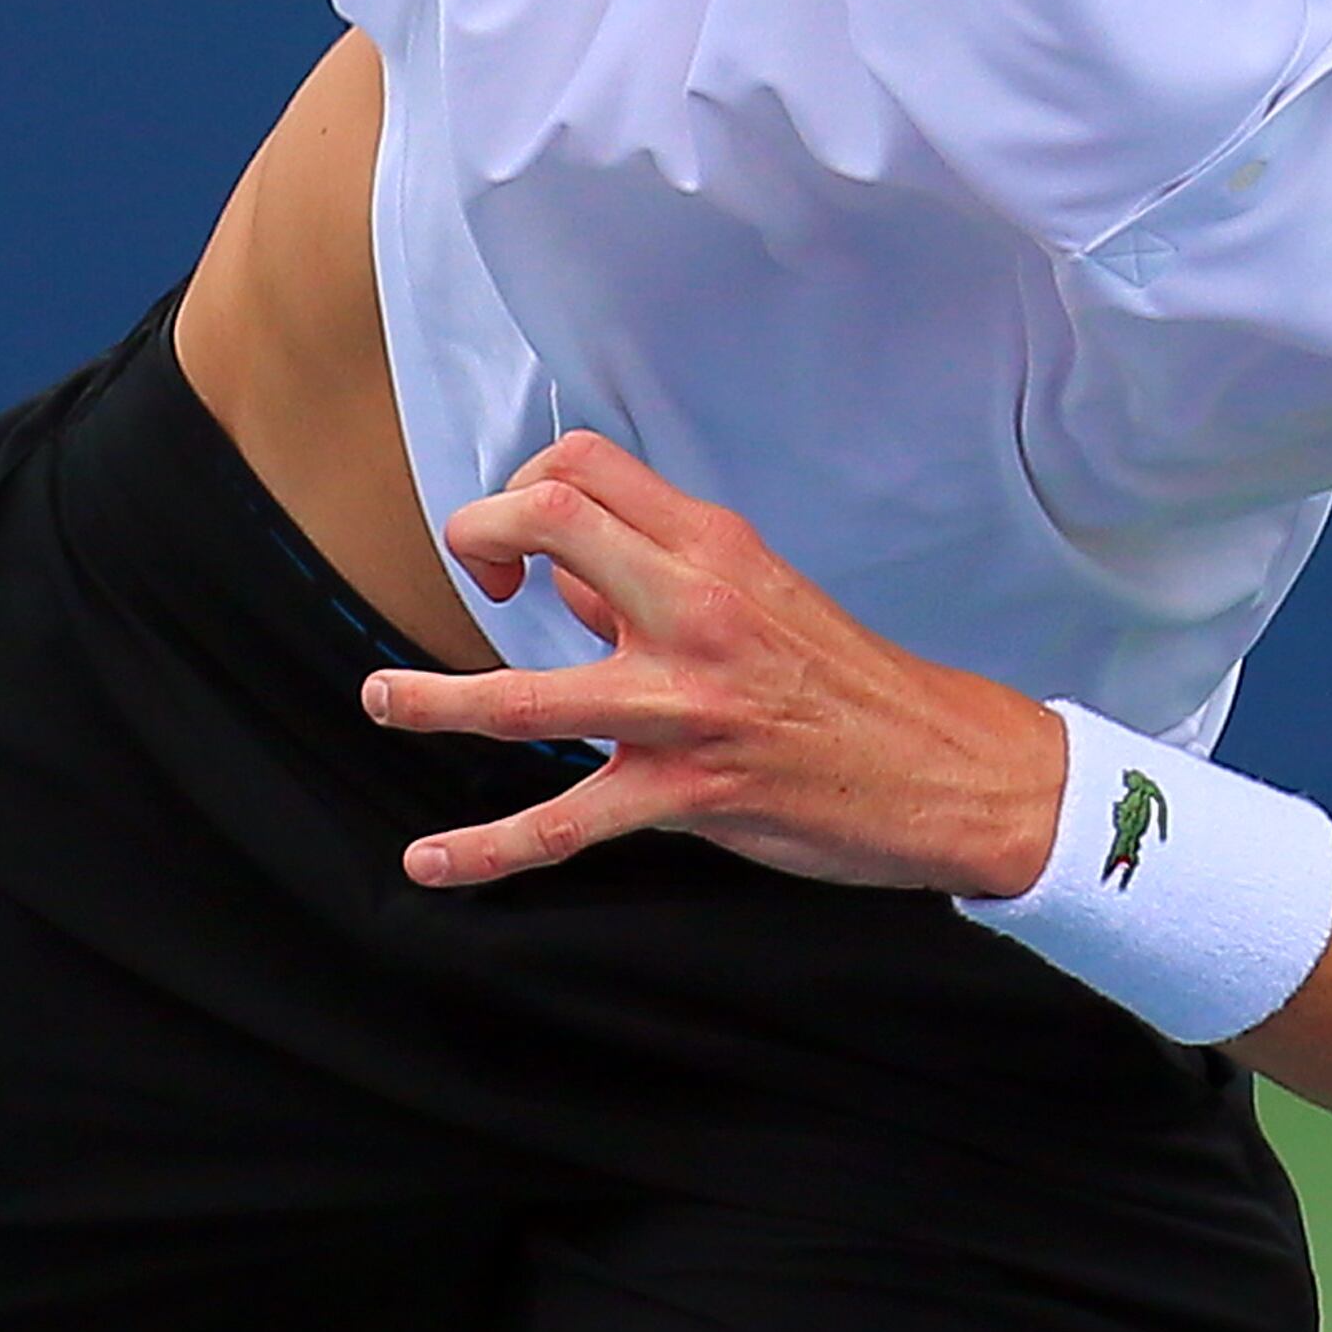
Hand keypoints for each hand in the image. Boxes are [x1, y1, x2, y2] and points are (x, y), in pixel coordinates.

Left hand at [362, 431, 1070, 896]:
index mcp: (714, 547)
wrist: (949, 769)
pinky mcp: (687, 793)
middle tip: (472, 582)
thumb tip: (562, 583)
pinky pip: (564, 824)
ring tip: (382, 700)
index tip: (519, 542)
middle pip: (549, 522)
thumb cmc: (851, 682)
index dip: (523, 488)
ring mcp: (686, 704)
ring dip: (432, 700)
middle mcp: (694, 608)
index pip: (583, 468)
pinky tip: (432, 864)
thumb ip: (657, 579)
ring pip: (527, 692)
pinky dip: (485, 848)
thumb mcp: (761, 594)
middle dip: (477, 537)